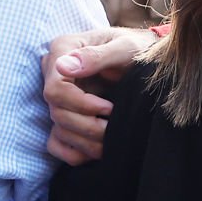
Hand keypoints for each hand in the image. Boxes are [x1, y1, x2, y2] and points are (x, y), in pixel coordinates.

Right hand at [43, 27, 156, 164]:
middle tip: (114, 127)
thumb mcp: (124, 47)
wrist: (146, 60)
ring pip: (59, 129)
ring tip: (112, 140)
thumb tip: (63, 67)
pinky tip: (97, 151)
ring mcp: (60, 97)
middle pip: (57, 112)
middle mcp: (55, 74)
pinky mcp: (67, 114)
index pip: (55, 88)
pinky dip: (75, 152)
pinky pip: (57, 143)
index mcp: (63, 51)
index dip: (81, 104)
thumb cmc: (137, 48)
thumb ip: (96, 56)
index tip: (109, 108)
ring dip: (86, 142)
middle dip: (88, 125)